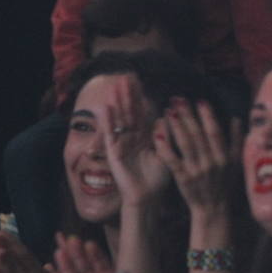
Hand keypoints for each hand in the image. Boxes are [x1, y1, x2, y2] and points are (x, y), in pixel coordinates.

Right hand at [103, 74, 170, 213]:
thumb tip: (166, 114)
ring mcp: (122, 143)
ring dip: (118, 102)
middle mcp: (133, 137)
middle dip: (128, 94)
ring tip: (116, 85)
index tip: (139, 80)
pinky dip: (108, 121)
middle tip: (126, 75)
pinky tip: (106, 107)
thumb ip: (165, 135)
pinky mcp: (114, 152)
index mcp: (146, 136)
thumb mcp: (166, 153)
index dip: (140, 97)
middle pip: (130, 111)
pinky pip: (111, 134)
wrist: (147, 197)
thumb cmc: (158, 178)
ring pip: (120, 119)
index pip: (142, 111)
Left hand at [154, 97, 241, 216]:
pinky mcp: (183, 178)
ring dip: (176, 125)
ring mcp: (196, 170)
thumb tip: (235, 119)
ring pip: (185, 144)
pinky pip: (172, 159)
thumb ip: (236, 141)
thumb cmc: (225, 184)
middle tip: (178, 99)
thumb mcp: (236, 163)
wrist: (213, 209)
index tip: (200, 101)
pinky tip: (157, 134)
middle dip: (187, 115)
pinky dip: (165, 147)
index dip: (207, 116)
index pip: (215, 132)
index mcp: (224, 157)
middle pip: (197, 134)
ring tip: (168, 111)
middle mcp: (211, 162)